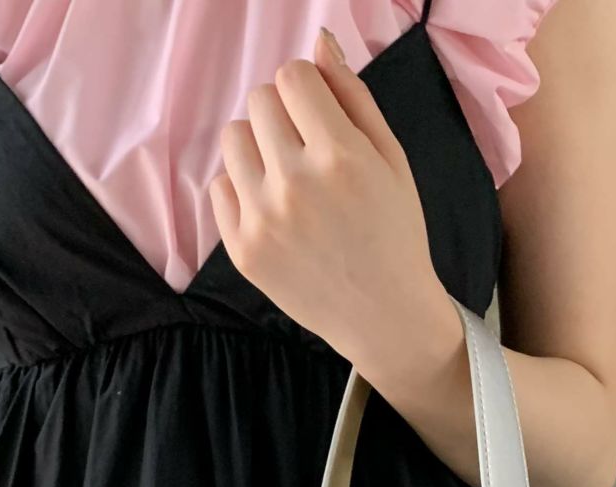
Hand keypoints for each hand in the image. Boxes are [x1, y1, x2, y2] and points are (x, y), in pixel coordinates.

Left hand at [210, 28, 457, 372]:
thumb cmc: (394, 233)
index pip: (292, 76)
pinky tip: (275, 210)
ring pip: (234, 138)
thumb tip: (319, 43)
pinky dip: (243, 189)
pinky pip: (220, 187)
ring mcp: (262, 219)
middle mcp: (295, 184)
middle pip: (260, 100)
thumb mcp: (392, 159)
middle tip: (307, 148)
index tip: (320, 114)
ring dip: (258, 146)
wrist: (382, 314)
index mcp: (338, 156)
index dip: (307, 89)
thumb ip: (353, 97)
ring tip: (287, 176)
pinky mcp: (242, 249)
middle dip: (283, 113)